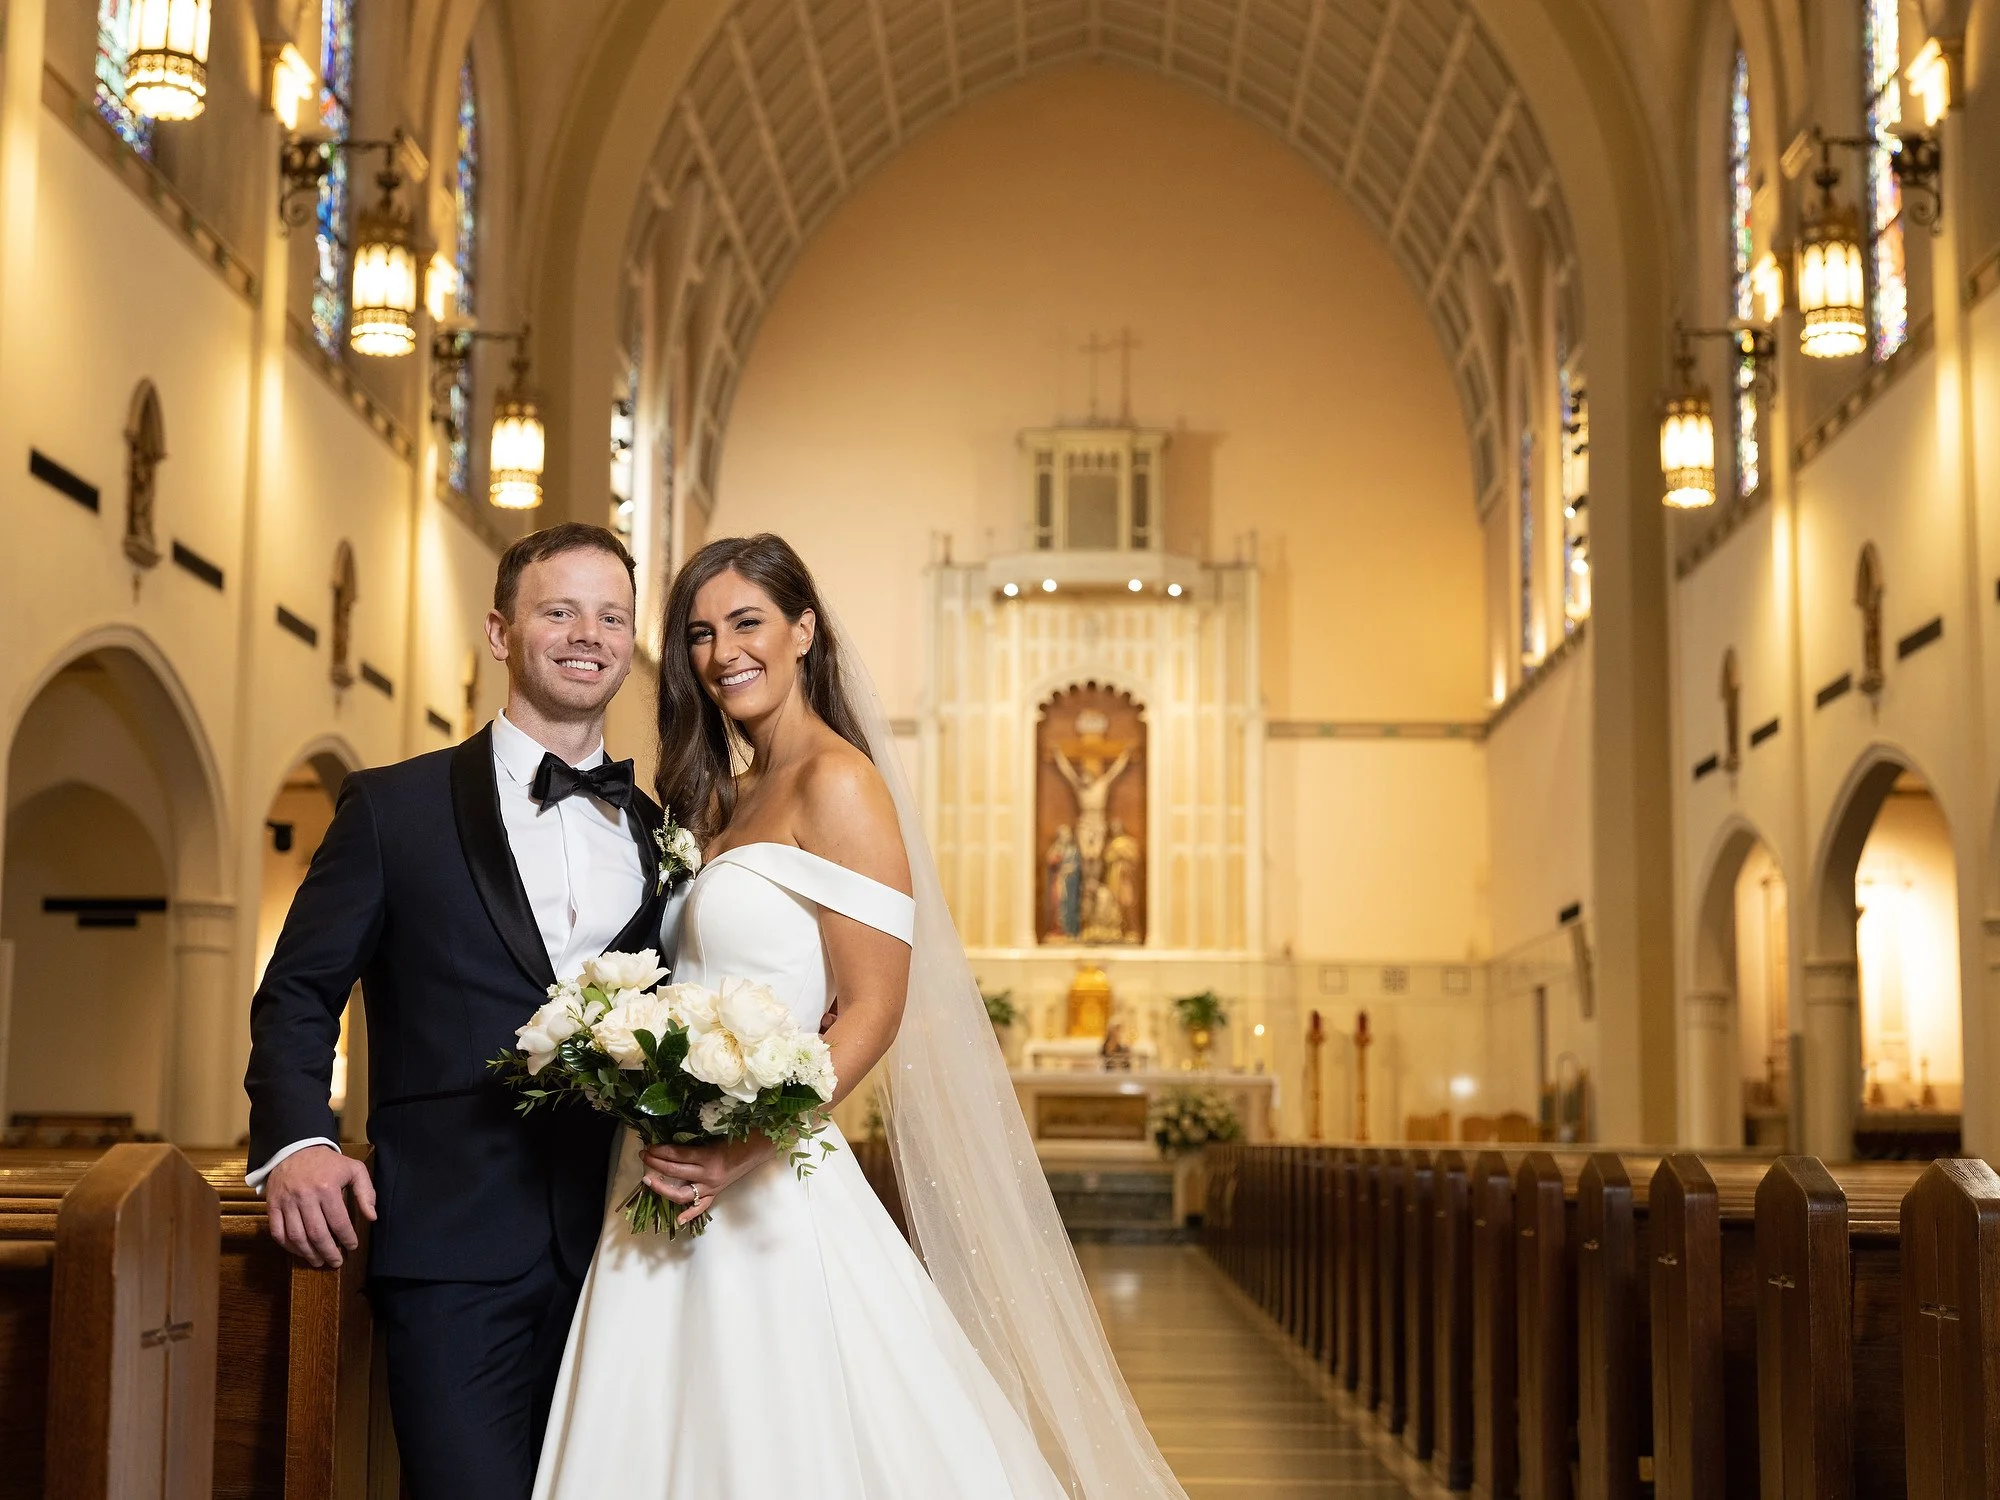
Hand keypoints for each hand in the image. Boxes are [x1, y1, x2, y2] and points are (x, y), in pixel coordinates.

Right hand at [266, 1145, 376, 1267]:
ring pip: (296, 1236)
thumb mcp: (354, 1169)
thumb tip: (372, 1217)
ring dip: (308, 1253)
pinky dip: (288, 1246)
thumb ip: (366, 1192)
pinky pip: (277, 1232)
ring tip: (318, 1261)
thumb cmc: (328, 1163)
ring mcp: (286, 1202)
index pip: (338, 1222)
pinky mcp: (272, 1205)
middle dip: (328, 1252)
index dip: (346, 1238)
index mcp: (327, 1188)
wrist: (296, 1148)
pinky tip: (299, 1251)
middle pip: (317, 1234)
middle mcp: (305, 1197)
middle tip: (336, 1262)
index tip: (352, 1246)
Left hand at [640, 1137, 773, 1225]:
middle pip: (675, 1171)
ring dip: (662, 1187)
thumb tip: (670, 1143)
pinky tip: (678, 1219)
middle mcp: (708, 1175)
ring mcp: (712, 1187)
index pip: (677, 1155)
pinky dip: (689, 1213)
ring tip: (649, 1180)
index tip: (648, 1146)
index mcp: (708, 1156)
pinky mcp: (716, 1194)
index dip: (660, 1151)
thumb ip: (694, 1141)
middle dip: (656, 1163)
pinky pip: (701, 1207)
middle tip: (643, 1155)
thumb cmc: (739, 1137)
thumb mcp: (715, 1135)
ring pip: (682, 1193)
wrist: (759, 1148)